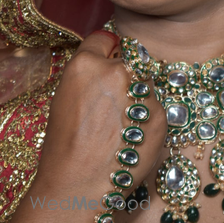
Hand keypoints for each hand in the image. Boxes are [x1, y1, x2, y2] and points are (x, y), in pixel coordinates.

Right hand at [4, 30, 166, 222]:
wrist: (77, 184)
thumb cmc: (63, 147)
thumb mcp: (64, 99)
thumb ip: (88, 78)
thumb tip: (106, 70)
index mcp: (86, 64)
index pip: (105, 38)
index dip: (105, 51)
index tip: (107, 60)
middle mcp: (117, 72)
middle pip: (128, 64)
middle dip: (123, 81)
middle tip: (110, 110)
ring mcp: (142, 94)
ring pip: (144, 88)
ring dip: (137, 102)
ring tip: (118, 132)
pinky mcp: (160, 116)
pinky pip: (155, 110)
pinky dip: (147, 123)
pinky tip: (130, 142)